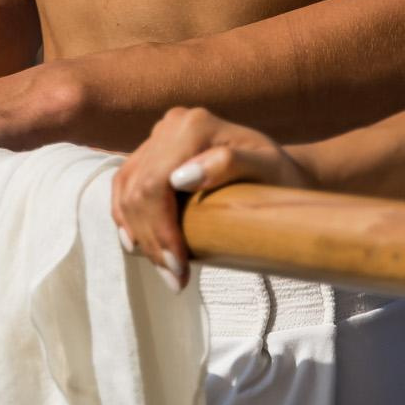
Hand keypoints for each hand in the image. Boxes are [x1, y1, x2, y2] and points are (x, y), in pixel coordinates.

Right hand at [112, 106, 311, 290]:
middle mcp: (171, 124)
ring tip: (164, 268)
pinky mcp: (152, 151)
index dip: (160, 229)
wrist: (278, 169)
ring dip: (139, 235)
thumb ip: (230, 164)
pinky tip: (138, 243)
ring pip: (127, 190)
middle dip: (152, 240)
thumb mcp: (267, 169)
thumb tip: (181, 178)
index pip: (156, 184)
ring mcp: (159, 136)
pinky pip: (125, 186)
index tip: (179, 269)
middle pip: (138, 190)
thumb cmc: (279, 174)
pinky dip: (127, 218)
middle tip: (175, 279)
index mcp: (194, 125)